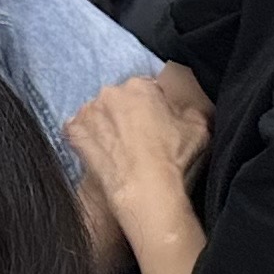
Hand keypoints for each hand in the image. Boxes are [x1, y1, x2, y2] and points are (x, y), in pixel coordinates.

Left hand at [65, 75, 206, 235]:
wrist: (145, 186)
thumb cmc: (173, 157)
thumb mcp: (199, 126)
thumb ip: (190, 110)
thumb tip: (184, 110)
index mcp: (140, 86)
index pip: (146, 89)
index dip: (152, 107)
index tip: (155, 122)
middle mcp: (110, 93)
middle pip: (119, 100)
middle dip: (127, 114)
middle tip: (137, 137)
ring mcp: (88, 111)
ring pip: (97, 113)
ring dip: (106, 125)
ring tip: (119, 149)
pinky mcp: (73, 132)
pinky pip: (78, 130)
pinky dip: (87, 139)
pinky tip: (102, 153)